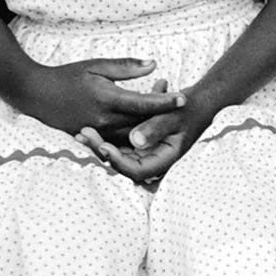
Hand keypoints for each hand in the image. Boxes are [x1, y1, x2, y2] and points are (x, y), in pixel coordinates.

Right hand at [15, 58, 185, 142]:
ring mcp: (100, 134)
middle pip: (143, 123)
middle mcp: (105, 120)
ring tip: (172, 122)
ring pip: (135, 136)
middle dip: (165, 117)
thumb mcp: (95, 65)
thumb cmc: (67, 76)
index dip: (165, 102)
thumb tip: (153, 65)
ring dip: (154, 130)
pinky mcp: (96, 141)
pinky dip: (138, 138)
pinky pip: (123, 142)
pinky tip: (152, 133)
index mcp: (106, 99)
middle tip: (184, 111)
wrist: (35, 95)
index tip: (184, 99)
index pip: (143, 103)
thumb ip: (125, 67)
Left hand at [76, 86, 214, 182]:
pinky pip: (118, 145)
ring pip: (117, 155)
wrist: (194, 104)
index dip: (118, 161)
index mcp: (163, 159)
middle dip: (102, 150)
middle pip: (122, 165)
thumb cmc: (186, 109)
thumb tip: (135, 140)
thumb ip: (154, 128)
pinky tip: (88, 127)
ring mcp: (143, 153)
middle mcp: (152, 160)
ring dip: (99, 144)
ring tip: (81, 132)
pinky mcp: (137, 144)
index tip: (103, 146)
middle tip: (84, 134)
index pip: (136, 170)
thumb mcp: (172, 116)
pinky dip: (105, 137)